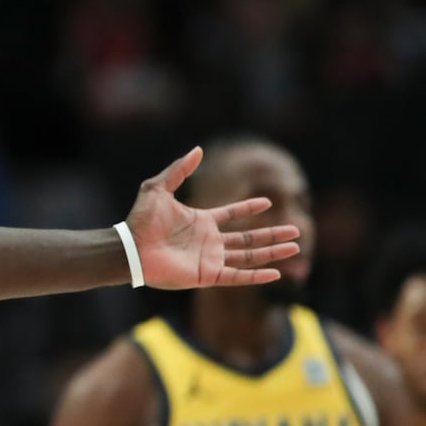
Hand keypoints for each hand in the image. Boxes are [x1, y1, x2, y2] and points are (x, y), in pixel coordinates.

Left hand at [126, 146, 299, 288]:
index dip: (249, 208)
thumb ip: (179, 170)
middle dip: (272, 234)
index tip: (268, 202)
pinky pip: (237, 276)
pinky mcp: (207, 274)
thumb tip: (197, 149)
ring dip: (272, 252)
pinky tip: (276, 274)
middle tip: (296, 230)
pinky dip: (256, 276)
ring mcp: (210, 258)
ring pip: (249, 255)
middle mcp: (209, 240)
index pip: (232, 214)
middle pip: (248, 237)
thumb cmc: (140, 220)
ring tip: (295, 247)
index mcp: (201, 221)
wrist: (130, 248)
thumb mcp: (158, 188)